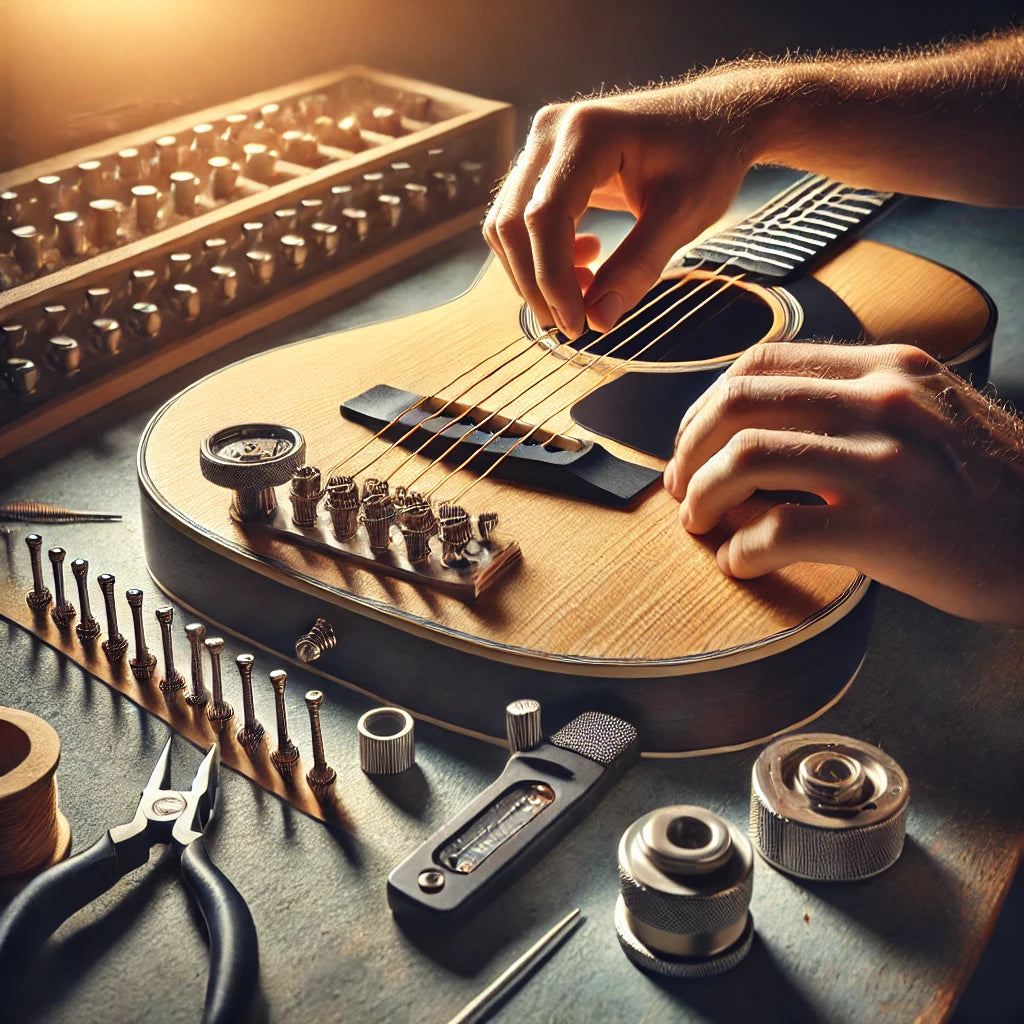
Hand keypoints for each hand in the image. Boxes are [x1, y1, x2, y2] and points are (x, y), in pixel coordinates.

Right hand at [483, 80, 761, 337]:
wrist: (717, 118)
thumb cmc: (708, 156)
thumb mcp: (683, 215)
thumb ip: (638, 267)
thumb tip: (598, 321)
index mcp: (587, 133)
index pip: (544, 217)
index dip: (552, 278)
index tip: (576, 325)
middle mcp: (552, 131)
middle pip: (512, 224)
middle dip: (537, 284)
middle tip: (573, 325)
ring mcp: (543, 145)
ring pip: (507, 226)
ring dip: (536, 273)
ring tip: (586, 289)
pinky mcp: (546, 164)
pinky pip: (521, 219)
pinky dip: (542, 255)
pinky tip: (587, 263)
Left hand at [663, 342, 1023, 625]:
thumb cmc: (986, 488)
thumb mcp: (926, 416)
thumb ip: (853, 406)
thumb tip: (757, 433)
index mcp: (886, 368)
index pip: (762, 362)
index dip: (706, 403)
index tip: (692, 441)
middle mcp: (881, 400)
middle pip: (739, 401)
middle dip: (688, 446)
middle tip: (679, 486)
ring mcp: (882, 461)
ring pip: (745, 456)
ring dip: (701, 494)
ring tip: (697, 523)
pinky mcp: (884, 526)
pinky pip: (776, 529)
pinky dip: (741, 550)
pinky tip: (742, 563)